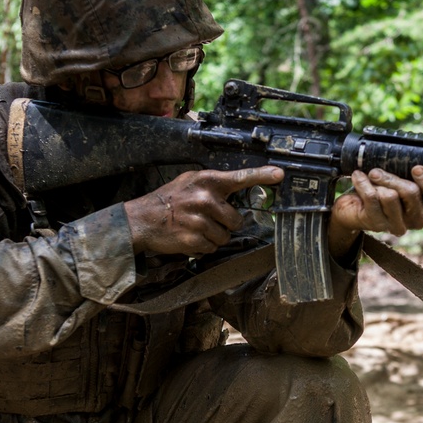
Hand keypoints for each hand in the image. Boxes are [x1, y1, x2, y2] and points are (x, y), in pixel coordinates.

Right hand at [125, 166, 283, 256]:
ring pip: (225, 237)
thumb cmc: (170, 199)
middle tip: (208, 219)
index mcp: (207, 181)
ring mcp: (200, 220)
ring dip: (214, 237)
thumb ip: (214, 185)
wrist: (142, 218)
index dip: (262, 175)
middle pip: (236, 220)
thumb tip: (238, 189)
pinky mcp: (194, 239)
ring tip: (195, 228)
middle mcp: (205, 199)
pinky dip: (203, 247)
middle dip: (226, 223)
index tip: (280, 174)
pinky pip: (212, 248)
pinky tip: (189, 237)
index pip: (240, 177)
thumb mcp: (190, 182)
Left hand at [327, 165, 422, 256]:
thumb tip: (408, 153)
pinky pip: (372, 197)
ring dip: (378, 181)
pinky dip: (362, 183)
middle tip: (377, 171)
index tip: (416, 168)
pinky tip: (358, 177)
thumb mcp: (397, 180)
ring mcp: (396, 224)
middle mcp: (414, 219)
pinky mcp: (377, 224)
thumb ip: (407, 173)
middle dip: (393, 177)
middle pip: (412, 193)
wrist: (351, 207)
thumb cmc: (379, 189)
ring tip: (370, 177)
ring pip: (391, 196)